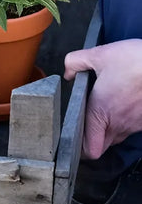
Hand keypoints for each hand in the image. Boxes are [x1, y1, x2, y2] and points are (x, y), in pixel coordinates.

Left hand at [64, 39, 141, 158]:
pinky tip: (123, 99)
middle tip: (86, 120)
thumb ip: (75, 62)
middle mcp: (119, 122)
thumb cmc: (135, 61)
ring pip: (118, 134)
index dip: (79, 149)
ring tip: (107, 104)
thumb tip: (68, 72)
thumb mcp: (98, 55)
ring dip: (110, 125)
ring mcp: (136, 123)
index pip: (90, 148)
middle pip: (103, 144)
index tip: (73, 139)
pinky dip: (126, 117)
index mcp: (101, 111)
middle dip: (93, 137)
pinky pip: (132, 125)